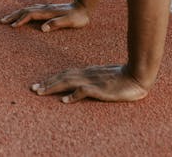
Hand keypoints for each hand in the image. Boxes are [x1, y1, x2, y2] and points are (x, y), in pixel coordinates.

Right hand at [0, 1, 89, 31]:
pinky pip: (31, 10)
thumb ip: (56, 24)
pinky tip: (21, 15)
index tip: (12, 26)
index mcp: (47, 12)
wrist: (83, 6)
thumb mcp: (69, 22)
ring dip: (16, 13)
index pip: (30, 15)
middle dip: (13, 16)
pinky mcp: (47, 10)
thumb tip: (42, 29)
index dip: (21, 20)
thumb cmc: (77, 16)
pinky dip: (23, 12)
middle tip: (2, 21)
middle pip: (25, 10)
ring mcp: (45, 8)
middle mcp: (44, 9)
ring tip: (7, 19)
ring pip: (27, 9)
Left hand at [31, 64, 148, 102]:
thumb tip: (77, 89)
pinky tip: (65, 100)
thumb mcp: (103, 77)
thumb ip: (91, 80)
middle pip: (63, 77)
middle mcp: (87, 74)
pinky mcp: (101, 88)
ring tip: (41, 92)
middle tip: (33, 89)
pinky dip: (73, 95)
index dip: (51, 79)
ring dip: (53, 87)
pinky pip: (84, 91)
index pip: (65, 74)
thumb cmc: (122, 77)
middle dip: (47, 83)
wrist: (138, 75)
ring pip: (69, 82)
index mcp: (87, 71)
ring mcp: (93, 80)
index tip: (38, 85)